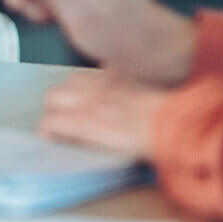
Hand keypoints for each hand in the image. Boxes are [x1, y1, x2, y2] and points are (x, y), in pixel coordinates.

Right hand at [38, 71, 167, 160]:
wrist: (175, 124)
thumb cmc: (146, 143)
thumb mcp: (109, 150)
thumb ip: (83, 138)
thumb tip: (66, 135)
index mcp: (88, 121)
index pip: (50, 121)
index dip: (46, 130)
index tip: (50, 136)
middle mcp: (92, 98)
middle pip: (53, 95)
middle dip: (53, 108)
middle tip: (62, 119)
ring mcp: (104, 82)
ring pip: (70, 80)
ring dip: (69, 91)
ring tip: (78, 103)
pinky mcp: (119, 72)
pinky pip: (96, 71)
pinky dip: (94, 79)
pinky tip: (102, 89)